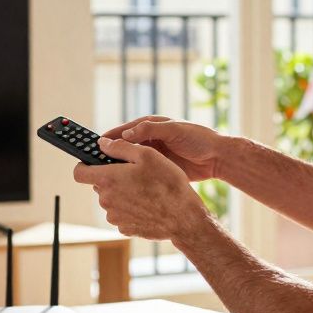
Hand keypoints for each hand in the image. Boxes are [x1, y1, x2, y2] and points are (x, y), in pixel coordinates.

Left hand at [72, 137, 212, 242]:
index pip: (79, 172)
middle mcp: (106, 200)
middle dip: (112, 178)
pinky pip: (121, 214)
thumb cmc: (167, 183)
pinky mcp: (124, 228)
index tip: (95, 162)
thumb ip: (120, 147)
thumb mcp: (147, 155)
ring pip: (111, 200)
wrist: (183, 218)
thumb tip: (102, 144)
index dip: (85, 165)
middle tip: (133, 174)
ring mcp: (114, 216)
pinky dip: (130, 209)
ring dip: (122, 194)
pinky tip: (147, 204)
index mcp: (108, 179)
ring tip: (144, 190)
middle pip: (99, 185)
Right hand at [101, 116, 226, 181]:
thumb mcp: (174, 130)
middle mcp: (149, 140)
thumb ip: (151, 129)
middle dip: (109, 154)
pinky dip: (130, 177)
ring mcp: (153, 156)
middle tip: (94, 163)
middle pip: (123, 147)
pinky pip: (140, 173)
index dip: (109, 137)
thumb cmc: (198, 138)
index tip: (95, 145)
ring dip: (118, 168)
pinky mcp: (159, 169)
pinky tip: (123, 185)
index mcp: (151, 126)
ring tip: (105, 177)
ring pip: (130, 162)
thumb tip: (126, 134)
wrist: (218, 157)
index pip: (124, 131)